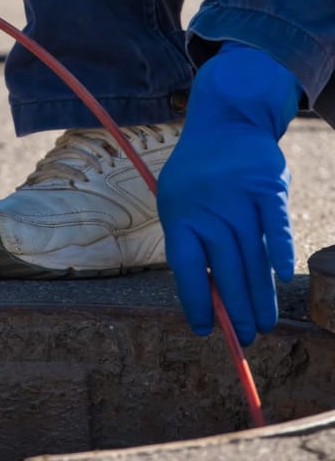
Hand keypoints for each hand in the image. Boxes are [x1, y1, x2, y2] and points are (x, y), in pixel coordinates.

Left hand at [157, 42, 300, 344]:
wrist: (225, 123)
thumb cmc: (197, 177)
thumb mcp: (177, 204)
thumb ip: (190, 248)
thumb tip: (207, 304)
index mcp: (179, 215)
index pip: (185, 267)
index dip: (195, 301)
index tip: (205, 330)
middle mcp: (208, 208)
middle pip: (224, 269)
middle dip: (236, 309)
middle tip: (248, 338)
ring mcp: (239, 197)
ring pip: (252, 256)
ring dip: (260, 294)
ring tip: (265, 324)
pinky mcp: (268, 187)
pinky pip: (275, 224)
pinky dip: (280, 249)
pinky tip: (283, 277)